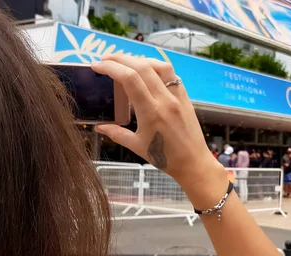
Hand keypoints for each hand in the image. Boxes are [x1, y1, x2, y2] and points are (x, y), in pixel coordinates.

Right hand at [92, 55, 223, 204]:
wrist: (194, 163)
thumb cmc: (165, 158)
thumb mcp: (136, 146)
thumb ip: (116, 133)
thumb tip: (98, 126)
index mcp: (151, 112)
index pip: (129, 79)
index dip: (111, 67)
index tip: (97, 65)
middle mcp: (165, 100)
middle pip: (142, 67)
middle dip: (120, 58)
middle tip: (105, 60)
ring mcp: (178, 97)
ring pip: (160, 66)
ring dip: (140, 59)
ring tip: (126, 62)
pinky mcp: (185, 98)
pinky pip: (172, 75)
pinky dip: (157, 67)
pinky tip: (147, 70)